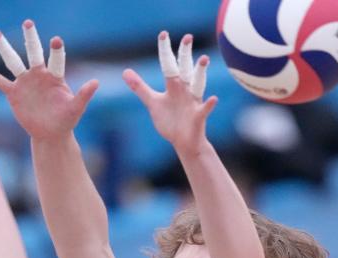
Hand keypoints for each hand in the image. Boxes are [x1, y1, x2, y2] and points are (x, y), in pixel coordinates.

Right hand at [0, 20, 98, 141]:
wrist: (50, 133)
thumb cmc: (65, 120)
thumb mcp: (76, 109)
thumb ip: (84, 95)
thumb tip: (96, 82)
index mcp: (55, 76)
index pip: (56, 60)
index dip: (55, 50)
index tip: (55, 40)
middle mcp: (39, 74)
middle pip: (33, 53)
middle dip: (30, 39)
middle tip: (28, 23)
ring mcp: (25, 82)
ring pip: (13, 62)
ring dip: (4, 48)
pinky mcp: (14, 93)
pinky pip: (0, 82)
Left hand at [123, 32, 217, 155]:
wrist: (184, 142)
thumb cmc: (170, 121)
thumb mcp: (153, 103)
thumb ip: (140, 87)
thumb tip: (125, 71)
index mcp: (173, 86)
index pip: (168, 65)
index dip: (165, 51)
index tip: (163, 34)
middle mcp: (185, 90)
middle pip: (184, 69)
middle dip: (185, 54)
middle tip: (187, 36)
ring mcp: (193, 102)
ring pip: (198, 84)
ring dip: (201, 72)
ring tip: (203, 59)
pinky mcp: (198, 117)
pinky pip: (205, 109)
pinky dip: (209, 105)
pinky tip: (213, 99)